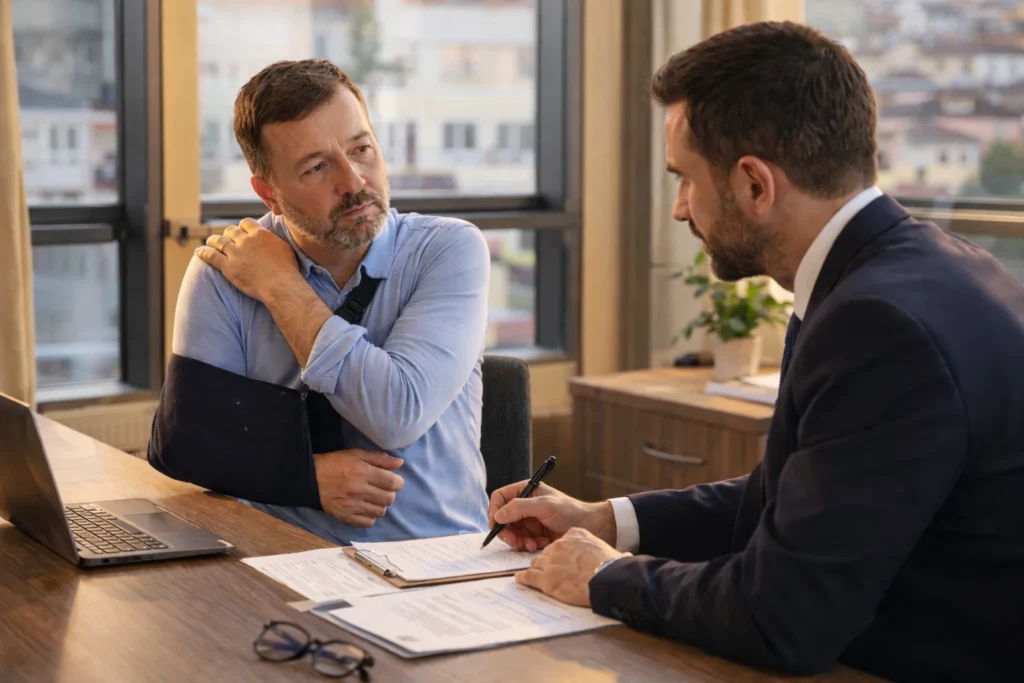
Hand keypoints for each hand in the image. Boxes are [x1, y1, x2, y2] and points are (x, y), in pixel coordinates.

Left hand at [196, 218, 301, 301]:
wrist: (280, 286)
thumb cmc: (288, 269)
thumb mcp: (284, 247)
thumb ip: (273, 239)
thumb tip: (270, 235)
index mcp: (260, 233)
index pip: (246, 223)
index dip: (242, 227)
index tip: (242, 231)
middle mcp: (246, 240)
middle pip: (231, 231)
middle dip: (228, 234)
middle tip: (227, 238)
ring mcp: (235, 253)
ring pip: (219, 242)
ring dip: (213, 241)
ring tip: (210, 242)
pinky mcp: (228, 267)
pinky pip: (211, 256)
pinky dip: (204, 253)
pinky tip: (198, 252)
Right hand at [314, 449, 404, 526]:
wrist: (310, 478)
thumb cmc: (335, 463)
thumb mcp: (356, 454)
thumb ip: (379, 458)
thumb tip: (400, 463)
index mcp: (363, 472)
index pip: (393, 483)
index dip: (397, 482)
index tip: (393, 481)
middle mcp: (359, 490)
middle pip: (389, 499)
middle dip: (389, 493)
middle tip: (382, 489)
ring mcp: (352, 506)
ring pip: (380, 512)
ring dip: (380, 505)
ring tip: (373, 498)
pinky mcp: (345, 517)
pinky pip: (368, 522)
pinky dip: (370, 516)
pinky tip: (365, 508)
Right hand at [487, 481, 616, 552]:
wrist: (592, 527)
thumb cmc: (571, 511)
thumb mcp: (544, 506)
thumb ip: (519, 508)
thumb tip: (498, 515)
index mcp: (526, 490)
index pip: (500, 497)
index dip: (495, 511)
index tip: (495, 526)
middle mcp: (525, 504)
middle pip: (503, 518)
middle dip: (507, 531)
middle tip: (514, 542)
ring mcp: (530, 519)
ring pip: (511, 532)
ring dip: (518, 541)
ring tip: (531, 545)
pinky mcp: (535, 534)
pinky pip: (522, 541)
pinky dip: (527, 545)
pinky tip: (539, 545)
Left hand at [515, 528, 626, 606]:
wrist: (606, 578)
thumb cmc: (611, 566)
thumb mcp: (607, 549)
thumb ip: (603, 550)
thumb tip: (625, 556)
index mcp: (574, 535)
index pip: (561, 542)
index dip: (561, 552)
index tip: (564, 559)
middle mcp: (559, 545)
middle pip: (547, 552)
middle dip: (549, 562)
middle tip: (554, 571)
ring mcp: (550, 562)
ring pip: (536, 563)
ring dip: (538, 570)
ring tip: (539, 577)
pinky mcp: (545, 579)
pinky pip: (528, 576)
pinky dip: (524, 578)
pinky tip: (522, 580)